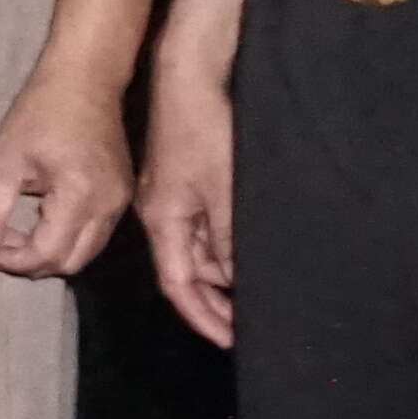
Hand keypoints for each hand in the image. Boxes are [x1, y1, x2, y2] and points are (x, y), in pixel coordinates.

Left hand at [0, 66, 134, 279]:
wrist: (85, 80)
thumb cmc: (39, 114)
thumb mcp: (3, 162)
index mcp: (80, 196)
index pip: (47, 254)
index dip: (12, 261)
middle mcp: (109, 207)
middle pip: (70, 263)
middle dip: (30, 263)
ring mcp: (121, 203)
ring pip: (85, 254)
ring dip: (49, 254)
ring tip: (17, 231)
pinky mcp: (122, 197)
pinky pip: (95, 236)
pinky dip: (66, 240)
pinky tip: (40, 219)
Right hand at [141, 54, 237, 344]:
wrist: (189, 78)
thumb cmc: (205, 131)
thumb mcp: (224, 191)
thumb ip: (228, 239)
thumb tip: (232, 280)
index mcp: (162, 221)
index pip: (178, 284)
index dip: (202, 316)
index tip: (229, 341)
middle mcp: (161, 214)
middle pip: (185, 271)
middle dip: (214, 302)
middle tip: (248, 325)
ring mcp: (172, 196)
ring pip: (196, 249)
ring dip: (222, 274)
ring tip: (256, 292)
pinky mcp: (184, 180)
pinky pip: (202, 227)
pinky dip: (223, 246)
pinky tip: (246, 250)